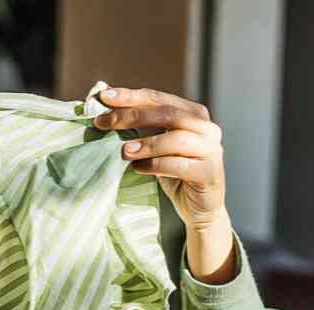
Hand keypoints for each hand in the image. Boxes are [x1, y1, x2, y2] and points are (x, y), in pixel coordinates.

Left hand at [94, 87, 234, 282]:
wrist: (199, 208)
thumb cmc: (174, 173)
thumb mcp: (157, 146)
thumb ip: (142, 127)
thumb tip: (107, 106)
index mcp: (193, 114)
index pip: (159, 98)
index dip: (131, 96)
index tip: (104, 97)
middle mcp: (206, 127)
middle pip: (166, 114)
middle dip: (131, 116)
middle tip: (103, 123)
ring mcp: (211, 149)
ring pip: (176, 139)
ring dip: (145, 143)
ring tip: (123, 151)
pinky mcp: (208, 172)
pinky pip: (178, 166)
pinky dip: (155, 166)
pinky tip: (137, 169)